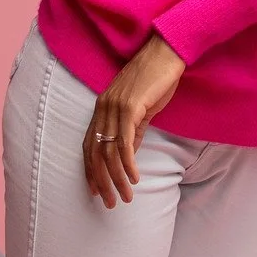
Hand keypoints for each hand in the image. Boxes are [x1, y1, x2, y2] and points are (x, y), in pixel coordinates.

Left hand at [83, 33, 186, 208]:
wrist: (167, 53)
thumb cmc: (156, 79)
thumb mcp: (141, 110)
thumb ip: (133, 133)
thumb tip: (127, 157)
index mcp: (102, 108)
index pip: (89, 146)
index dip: (90, 171)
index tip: (95, 191)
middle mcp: (103, 108)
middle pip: (95, 152)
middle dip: (101, 181)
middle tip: (109, 203)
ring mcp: (115, 107)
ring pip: (109, 151)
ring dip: (117, 178)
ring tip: (126, 197)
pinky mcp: (130, 107)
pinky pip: (125, 141)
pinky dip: (128, 163)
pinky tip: (134, 177)